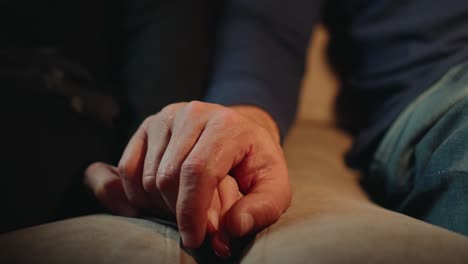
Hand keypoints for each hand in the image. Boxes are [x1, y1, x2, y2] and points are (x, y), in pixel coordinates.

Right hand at [86, 101, 290, 254]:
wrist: (237, 134)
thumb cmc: (254, 164)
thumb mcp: (273, 186)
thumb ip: (262, 208)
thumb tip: (234, 227)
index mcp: (226, 124)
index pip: (198, 171)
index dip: (192, 212)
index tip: (195, 239)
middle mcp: (192, 113)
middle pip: (168, 177)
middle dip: (179, 213)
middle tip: (198, 226)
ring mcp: (166, 117)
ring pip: (147, 177)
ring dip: (162, 206)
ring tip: (188, 208)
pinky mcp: (148, 126)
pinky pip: (128, 169)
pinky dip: (138, 195)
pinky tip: (160, 201)